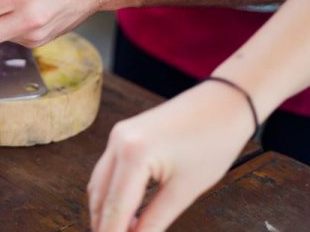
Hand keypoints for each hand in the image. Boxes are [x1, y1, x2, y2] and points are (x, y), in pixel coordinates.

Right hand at [87, 81, 254, 231]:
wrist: (223, 103)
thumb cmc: (213, 142)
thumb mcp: (185, 190)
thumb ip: (155, 220)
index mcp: (133, 154)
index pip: (114, 208)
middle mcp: (117, 142)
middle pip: (99, 196)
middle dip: (104, 226)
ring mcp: (117, 136)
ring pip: (99, 184)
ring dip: (105, 211)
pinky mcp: (123, 134)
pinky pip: (107, 170)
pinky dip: (111, 194)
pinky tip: (125, 213)